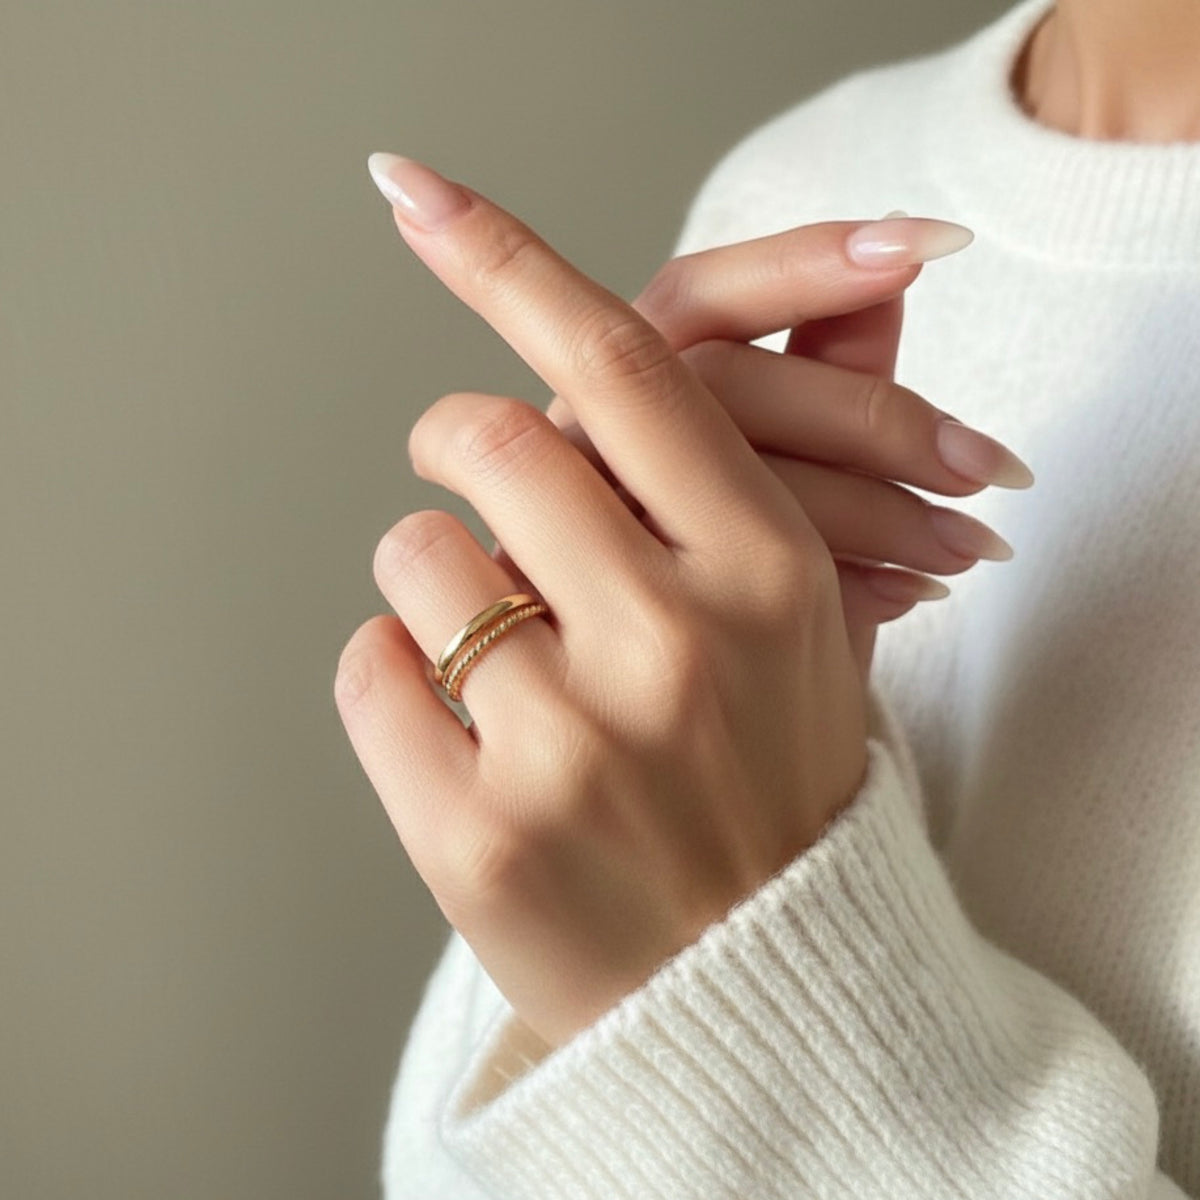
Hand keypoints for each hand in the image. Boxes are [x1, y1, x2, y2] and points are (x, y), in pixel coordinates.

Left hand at [337, 155, 917, 1048]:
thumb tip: (719, 342)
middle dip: (461, 443)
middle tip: (473, 476)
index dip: (516, 267)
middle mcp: (676, 645)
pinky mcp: (477, 834)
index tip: (423, 197)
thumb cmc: (772, 790)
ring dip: (434, 581)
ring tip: (503, 655)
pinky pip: (367, 670)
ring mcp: (573, 744)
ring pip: (413, 556)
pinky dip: (393, 681)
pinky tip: (464, 737)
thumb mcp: (812, 633)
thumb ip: (759, 486)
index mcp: (770, 575)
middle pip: (492, 439)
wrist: (760, 993)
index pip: (628, 369)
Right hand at [531, 222, 1031, 682]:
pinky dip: (846, 587)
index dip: (806, 263)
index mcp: (617, 392)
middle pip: (718, 383)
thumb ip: (823, 375)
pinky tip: (909, 596)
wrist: (643, 715)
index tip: (932, 246)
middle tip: (984, 467)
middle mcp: (592, 446)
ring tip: (970, 548)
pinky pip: (739, 594)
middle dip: (870, 415)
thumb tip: (897, 285)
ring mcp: (585, 530)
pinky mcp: (600, 623)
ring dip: (876, 508)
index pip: (701, 299)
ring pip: (730, 486)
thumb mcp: (772, 468)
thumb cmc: (702, 579)